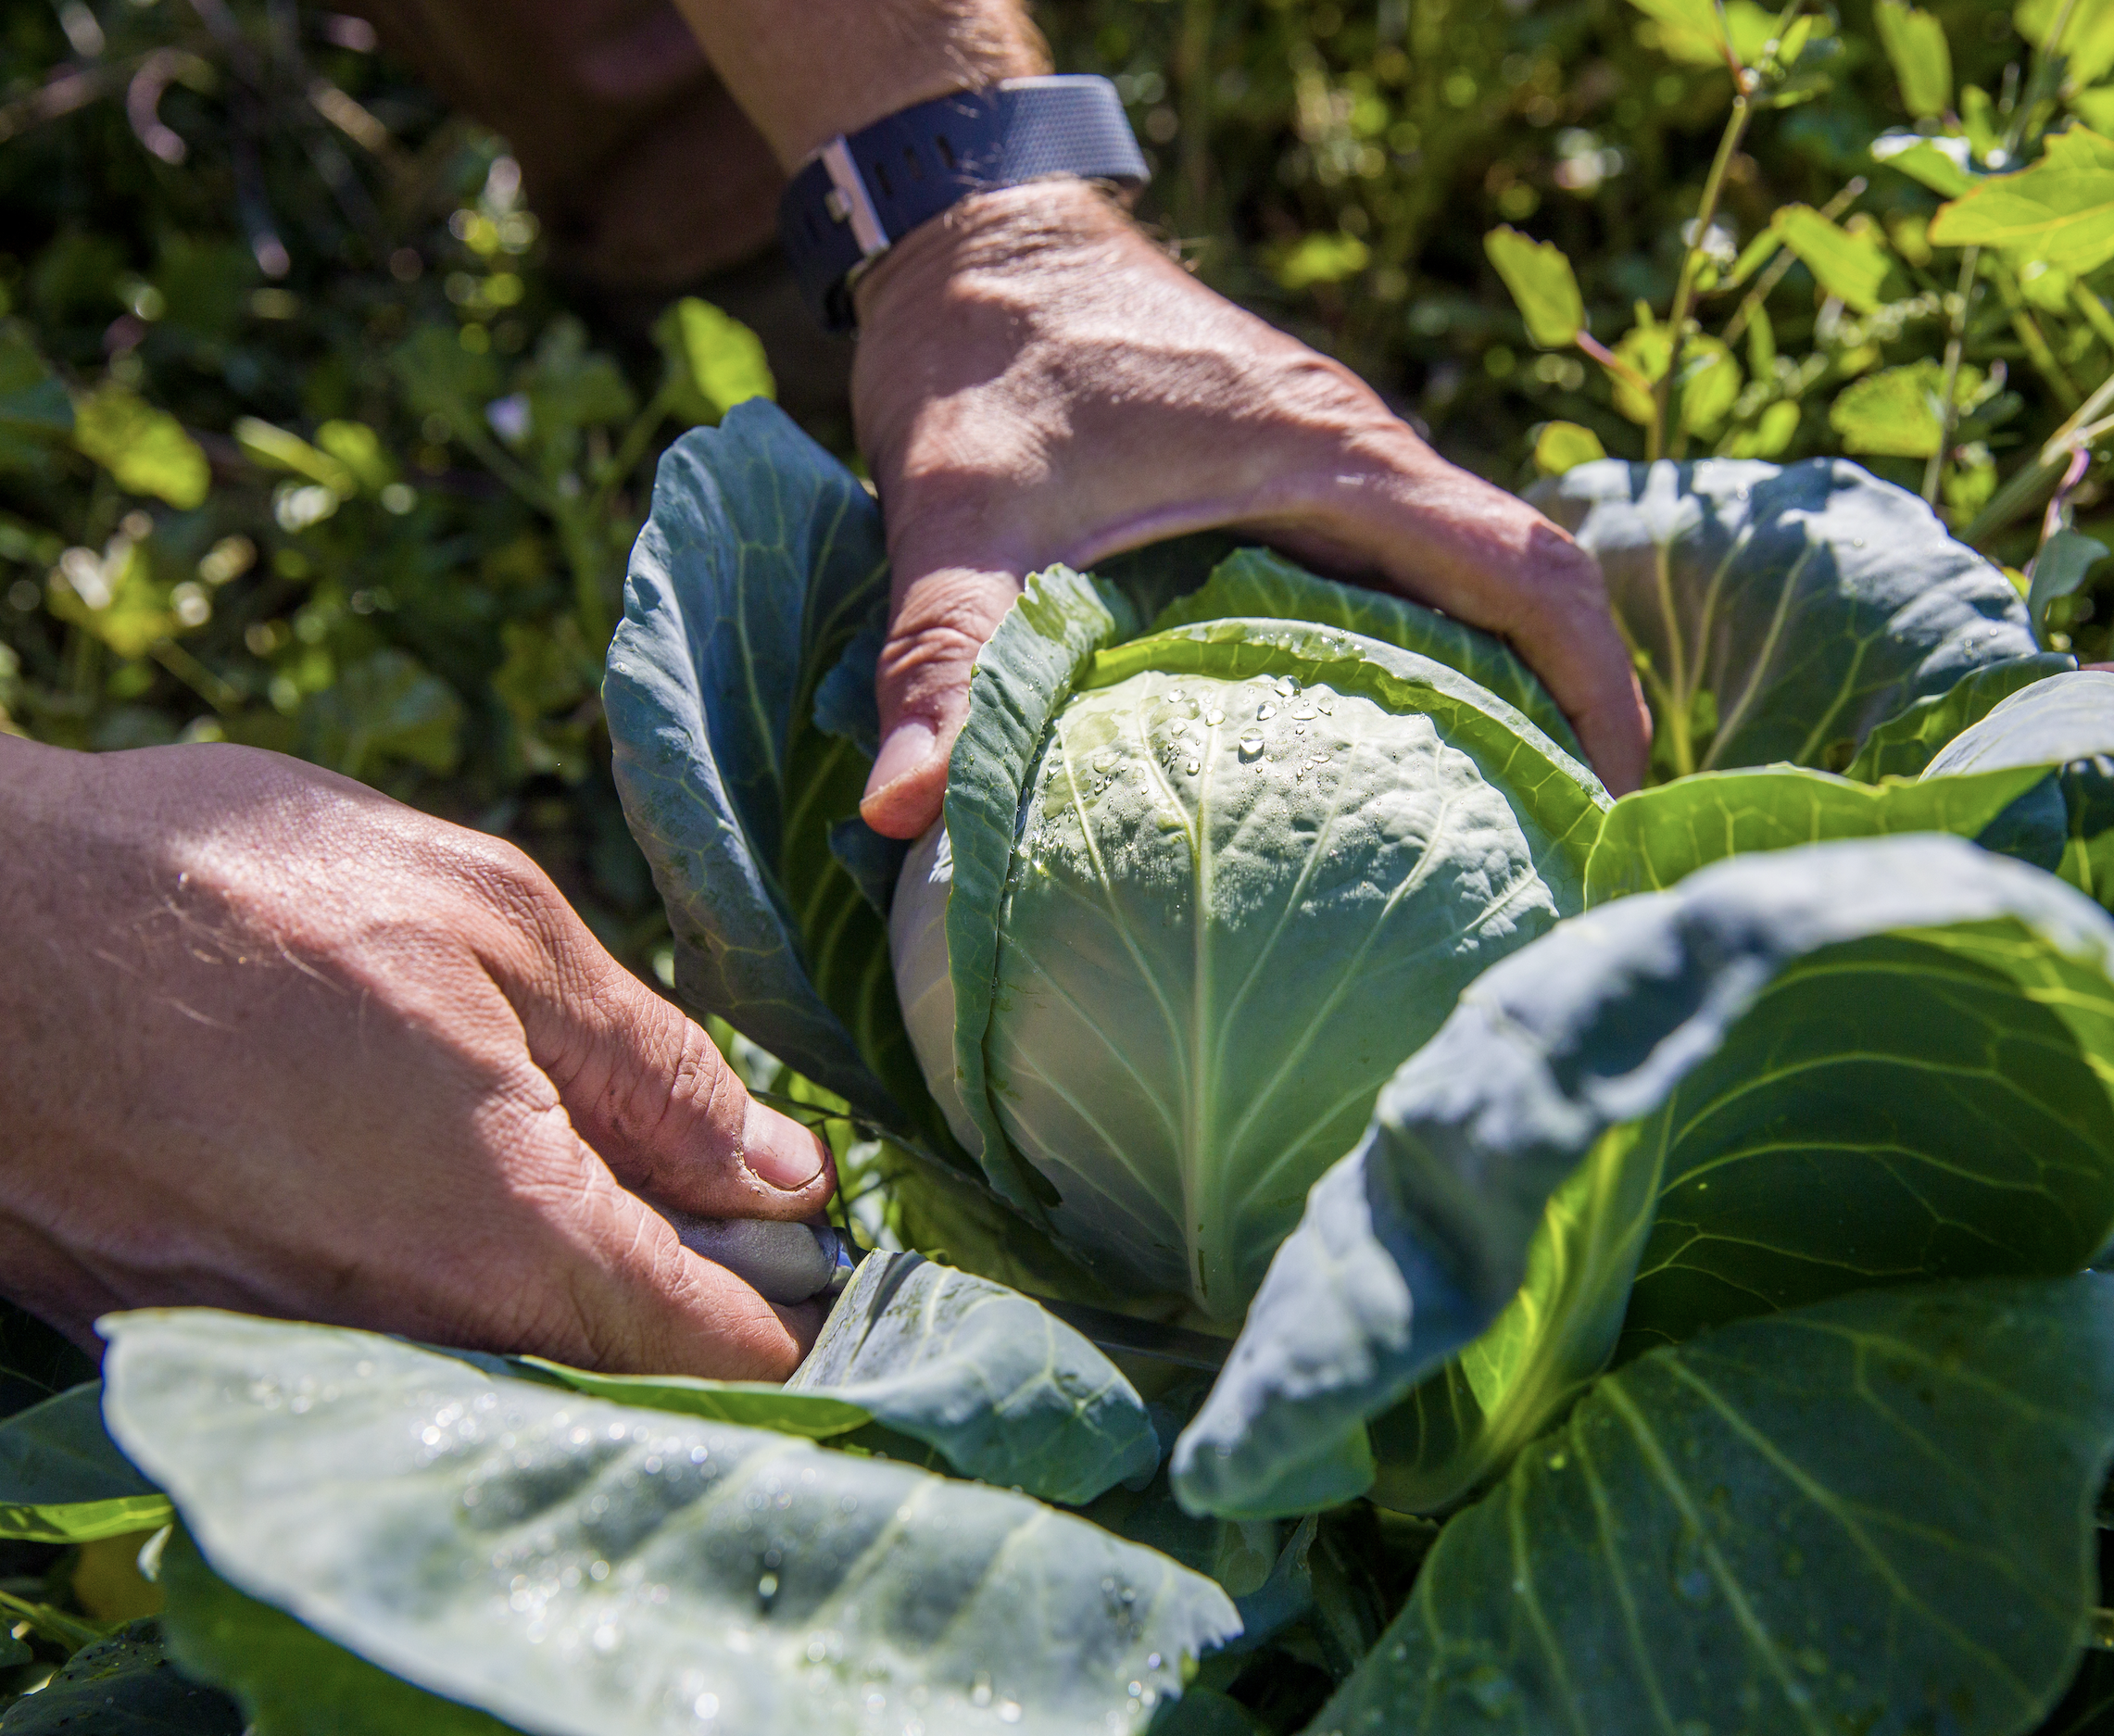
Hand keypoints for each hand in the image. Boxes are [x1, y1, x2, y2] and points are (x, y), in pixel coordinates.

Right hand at [0, 738, 835, 1378]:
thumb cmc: (230, 893)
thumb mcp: (494, 924)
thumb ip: (657, 1069)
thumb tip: (782, 1172)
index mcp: (508, 1234)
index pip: (723, 1351)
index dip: (805, 1309)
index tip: (831, 1248)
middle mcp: (409, 1334)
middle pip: (620, 1369)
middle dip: (696, 1296)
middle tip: (714, 1183)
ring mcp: (299, 1351)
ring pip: (506, 1360)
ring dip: (571, 1285)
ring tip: (566, 1151)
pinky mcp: (211, 1337)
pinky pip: (386, 1342)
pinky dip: (449, 1283)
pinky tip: (433, 1174)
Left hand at [851, 181, 1651, 839]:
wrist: (975, 240)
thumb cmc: (986, 354)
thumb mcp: (956, 508)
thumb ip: (942, 654)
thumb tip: (905, 810)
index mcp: (1331, 459)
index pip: (1529, 569)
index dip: (1597, 688)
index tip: (1609, 806)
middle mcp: (1359, 462)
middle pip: (1527, 591)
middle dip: (1567, 719)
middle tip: (1553, 859)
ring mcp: (1331, 470)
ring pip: (1466, 588)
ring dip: (1497, 694)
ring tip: (1487, 834)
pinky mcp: (1289, 483)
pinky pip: (1396, 581)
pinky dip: (1417, 663)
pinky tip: (1366, 762)